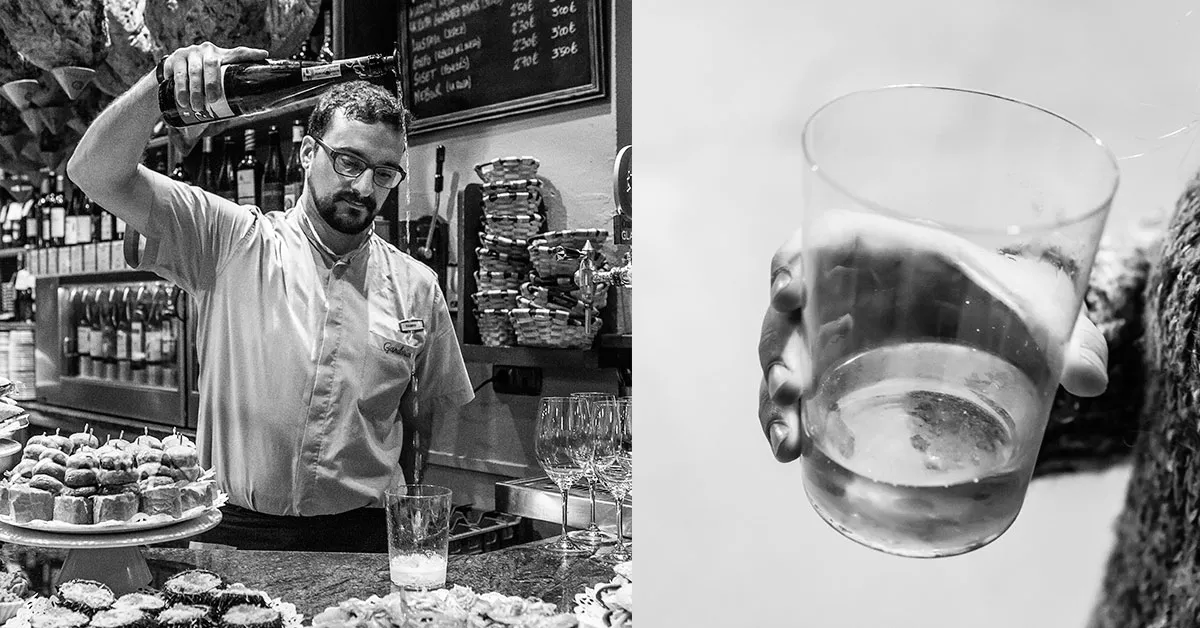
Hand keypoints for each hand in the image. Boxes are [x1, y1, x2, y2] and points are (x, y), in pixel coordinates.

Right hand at [160, 42, 268, 121]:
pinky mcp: (173, 58)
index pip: (238, 53)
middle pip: (211, 64)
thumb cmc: (200, 87)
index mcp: (222, 56)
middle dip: (212, 83)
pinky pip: (177, 73)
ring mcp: (189, 52)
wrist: (171, 80)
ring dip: (194, 90)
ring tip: (196, 107)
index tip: (263, 54)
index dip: (250, 54)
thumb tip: (249, 116)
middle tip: (212, 100)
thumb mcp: (215, 90)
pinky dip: (179, 88)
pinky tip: (181, 100)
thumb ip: (229, 100)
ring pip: (193, 71)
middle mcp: (207, 51)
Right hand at [757, 212, 1110, 462]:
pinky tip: (791, 452)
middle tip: (791, 388)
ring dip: (774, 401)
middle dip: (780, 354)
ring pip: (782, 364)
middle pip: (787, 317)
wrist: (997, 328)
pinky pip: (794, 398)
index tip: (788, 292)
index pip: (811, 245)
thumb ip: (1066, 335)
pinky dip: (785, 423)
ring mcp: (827, 341)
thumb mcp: (1037, 308)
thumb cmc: (1004, 297)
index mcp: (874, 252)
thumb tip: (1092, 380)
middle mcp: (838, 294)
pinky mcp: (830, 382)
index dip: (789, 265)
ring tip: (787, 441)